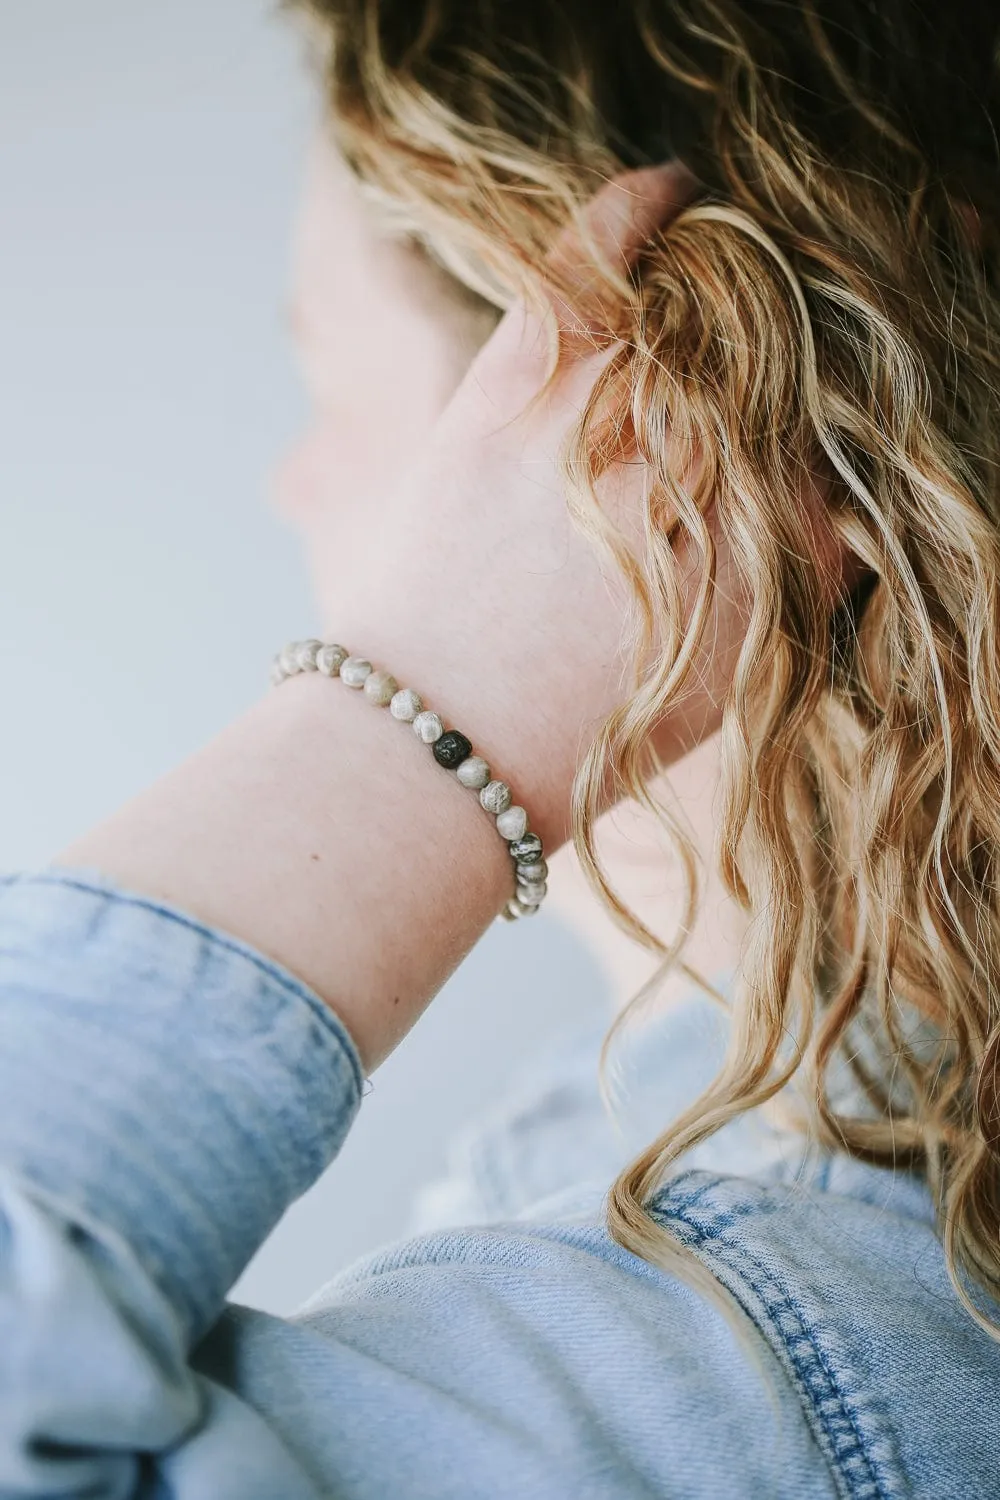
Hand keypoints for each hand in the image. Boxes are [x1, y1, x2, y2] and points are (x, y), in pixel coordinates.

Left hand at [325, 164, 751, 849]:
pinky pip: (585, 273)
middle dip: (761, 366)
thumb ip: (768, 603)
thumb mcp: (704, 696)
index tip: (769, 462)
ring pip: (689, 313)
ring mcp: (598, 425)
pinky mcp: (509, 397)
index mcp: (755, 560)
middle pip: (759, 375)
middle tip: (741, 364)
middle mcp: (690, 478)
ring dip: (714, 280)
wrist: (432, 749)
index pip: (810, 470)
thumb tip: (813, 536)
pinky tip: (663, 193)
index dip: (792, 463)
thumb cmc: (566, 746)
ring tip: (715, 265)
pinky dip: (628, 220)